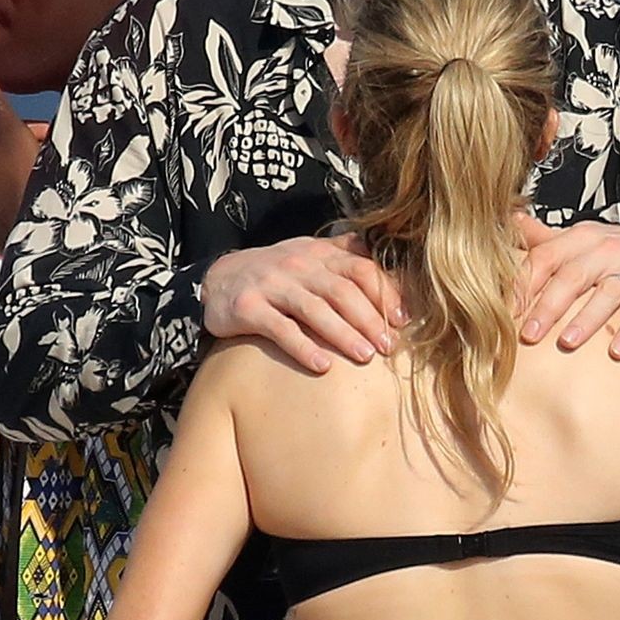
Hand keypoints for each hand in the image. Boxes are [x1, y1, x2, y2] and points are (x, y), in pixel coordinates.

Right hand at [202, 234, 404, 373]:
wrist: (217, 279)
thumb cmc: (276, 274)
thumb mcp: (309, 255)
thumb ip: (346, 255)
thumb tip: (391, 264)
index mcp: (319, 254)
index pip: (360, 269)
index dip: (385, 294)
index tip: (403, 321)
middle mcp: (297, 266)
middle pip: (342, 291)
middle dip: (370, 320)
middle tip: (389, 347)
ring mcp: (272, 285)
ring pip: (315, 309)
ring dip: (344, 334)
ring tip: (366, 356)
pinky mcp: (248, 308)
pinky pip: (280, 329)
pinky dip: (303, 348)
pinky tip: (323, 365)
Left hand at [519, 217, 619, 357]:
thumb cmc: (615, 250)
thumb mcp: (582, 239)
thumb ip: (546, 239)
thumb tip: (510, 222)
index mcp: (580, 238)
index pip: (546, 257)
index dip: (524, 284)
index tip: (506, 312)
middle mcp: (606, 249)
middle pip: (572, 277)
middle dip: (548, 306)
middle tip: (529, 335)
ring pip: (607, 293)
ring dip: (586, 319)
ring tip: (567, 343)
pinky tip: (617, 352)